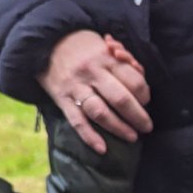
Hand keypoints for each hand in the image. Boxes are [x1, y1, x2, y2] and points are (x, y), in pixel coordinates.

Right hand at [37, 30, 152, 153]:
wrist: (45, 43)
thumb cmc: (84, 48)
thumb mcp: (105, 47)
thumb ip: (124, 62)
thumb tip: (140, 73)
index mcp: (107, 59)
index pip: (134, 82)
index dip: (144, 96)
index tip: (145, 102)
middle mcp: (92, 73)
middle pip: (120, 98)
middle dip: (138, 116)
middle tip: (146, 127)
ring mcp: (76, 88)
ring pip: (100, 112)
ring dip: (118, 128)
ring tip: (132, 137)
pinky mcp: (62, 100)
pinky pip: (77, 121)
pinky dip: (90, 137)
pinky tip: (102, 149)